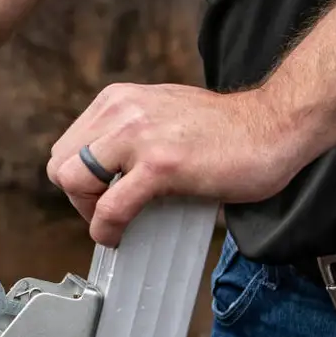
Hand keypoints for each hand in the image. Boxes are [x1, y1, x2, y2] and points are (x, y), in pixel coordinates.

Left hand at [45, 83, 310, 245]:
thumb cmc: (226, 130)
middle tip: (107, 212)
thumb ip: (128, 134)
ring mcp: (138, 136)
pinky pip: (110, 206)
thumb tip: (103, 170)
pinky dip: (107, 228)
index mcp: (118, 100)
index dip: (77, 180)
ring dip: (89, 211)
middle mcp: (122, 111)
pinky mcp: (160, 164)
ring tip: (115, 222)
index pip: (65, 148)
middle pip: (61, 165)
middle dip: (78, 197)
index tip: (101, 197)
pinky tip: (119, 236)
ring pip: (73, 182)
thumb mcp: (161, 115)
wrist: (274, 127)